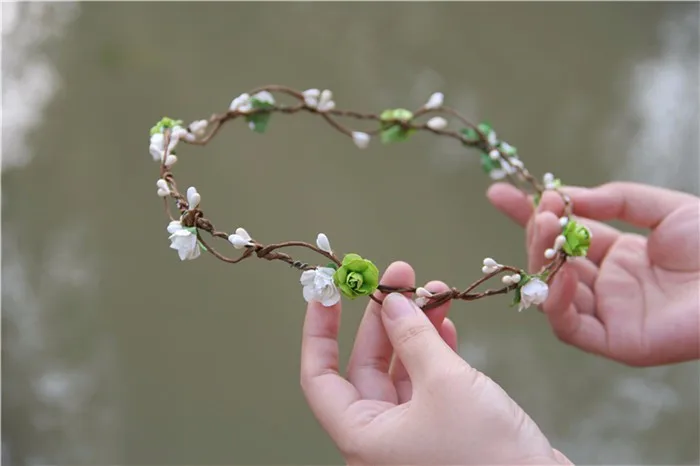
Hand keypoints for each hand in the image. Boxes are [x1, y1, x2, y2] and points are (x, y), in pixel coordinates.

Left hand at [300, 261, 570, 464]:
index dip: (320, 331)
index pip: (320, 377)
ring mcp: (413, 435)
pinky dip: (435, 352)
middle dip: (384, 318)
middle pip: (366, 365)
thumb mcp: (445, 383)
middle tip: (400, 278)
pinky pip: (428, 384)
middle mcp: (381, 437)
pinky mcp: (444, 430)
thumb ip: (414, 338)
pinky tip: (446, 325)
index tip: (329, 294)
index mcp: (362, 436)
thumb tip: (391, 303)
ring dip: (416, 330)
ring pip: (402, 370)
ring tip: (433, 291)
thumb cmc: (486, 455)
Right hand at [488, 181, 699, 365]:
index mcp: (618, 256)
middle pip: (551, 263)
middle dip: (535, 234)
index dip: (530, 216)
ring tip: (547, 227)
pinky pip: (571, 326)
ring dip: (542, 261)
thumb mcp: (664, 209)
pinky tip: (561, 271)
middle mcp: (607, 286)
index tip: (499, 193)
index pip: (562, 236)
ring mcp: (609, 314)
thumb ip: (614, 200)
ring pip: (553, 293)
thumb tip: (563, 196)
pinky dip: (558, 301)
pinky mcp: (615, 341)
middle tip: (538, 209)